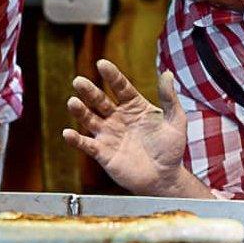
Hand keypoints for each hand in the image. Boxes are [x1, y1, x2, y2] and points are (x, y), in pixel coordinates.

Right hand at [63, 59, 188, 195]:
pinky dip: (76, 140)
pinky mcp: (103, 153)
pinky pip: (87, 145)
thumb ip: (169, 98)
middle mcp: (118, 118)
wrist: (165, 178)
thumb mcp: (175, 121)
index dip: (112, 76)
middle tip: (79, 81)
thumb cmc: (171, 149)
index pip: (120, 87)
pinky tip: (68, 133)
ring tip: (72, 102)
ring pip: (90, 119)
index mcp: (134, 106)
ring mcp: (109, 135)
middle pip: (100, 100)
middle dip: (89, 91)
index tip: (102, 64)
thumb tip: (167, 73)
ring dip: (80, 111)